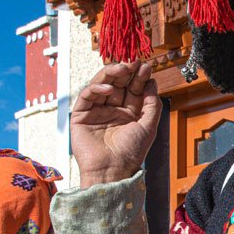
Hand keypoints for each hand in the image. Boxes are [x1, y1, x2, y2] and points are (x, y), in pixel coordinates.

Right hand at [70, 62, 161, 187]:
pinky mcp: (81, 115)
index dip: (139, 77)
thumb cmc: (131, 153)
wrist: (112, 171)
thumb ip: (152, 104)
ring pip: (102, 85)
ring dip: (111, 74)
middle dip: (126, 72)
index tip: (146, 67)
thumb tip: (152, 82)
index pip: (133, 89)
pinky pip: (87, 96)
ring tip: (123, 68)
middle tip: (134, 62)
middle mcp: (113, 110)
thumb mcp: (148, 126)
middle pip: (118, 84)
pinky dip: (96, 88)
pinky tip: (108, 88)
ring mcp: (97, 111)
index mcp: (129, 112)